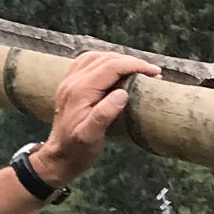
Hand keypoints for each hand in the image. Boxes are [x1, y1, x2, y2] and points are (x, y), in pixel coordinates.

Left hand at [32, 50, 162, 186]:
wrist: (58, 156)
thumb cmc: (77, 149)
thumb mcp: (91, 136)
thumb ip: (104, 114)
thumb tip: (122, 93)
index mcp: (79, 91)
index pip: (110, 66)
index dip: (135, 65)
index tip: (155, 72)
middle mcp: (71, 82)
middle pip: (104, 58)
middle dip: (131, 61)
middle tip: (152, 72)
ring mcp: (68, 82)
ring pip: (95, 57)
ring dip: (118, 59)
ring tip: (138, 69)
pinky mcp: (69, 86)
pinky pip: (86, 63)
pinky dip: (104, 61)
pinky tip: (115, 69)